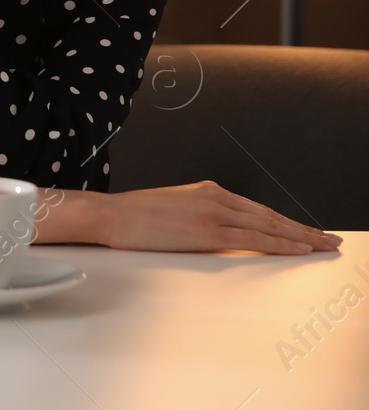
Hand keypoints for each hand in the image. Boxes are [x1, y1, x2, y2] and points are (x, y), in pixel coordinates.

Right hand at [94, 181, 340, 254]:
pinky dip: (281, 243)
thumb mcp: (173, 211)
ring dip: (301, 236)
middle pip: (270, 215)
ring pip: (268, 225)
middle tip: (329, 238)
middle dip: (303, 228)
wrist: (110, 214)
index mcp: (207, 191)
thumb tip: (216, 236)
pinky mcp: (206, 230)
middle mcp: (215, 197)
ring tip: (323, 245)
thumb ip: (199, 218)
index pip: (257, 209)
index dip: (286, 221)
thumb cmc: (133, 217)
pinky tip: (298, 248)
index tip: (305, 230)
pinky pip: (253, 238)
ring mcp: (212, 212)